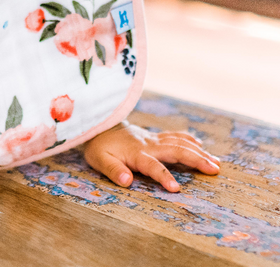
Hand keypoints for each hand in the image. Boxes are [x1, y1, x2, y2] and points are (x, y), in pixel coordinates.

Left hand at [83, 121, 219, 191]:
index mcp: (136, 153)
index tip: (176, 189)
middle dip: (195, 160)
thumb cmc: (99, 146)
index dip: (164, 176)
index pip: (153, 166)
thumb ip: (113, 170)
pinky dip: (188, 139)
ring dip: (198, 151)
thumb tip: (126, 181)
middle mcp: (148, 144)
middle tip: (214, 170)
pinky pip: (174, 136)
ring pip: (179, 143)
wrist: (98, 125)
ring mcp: (152, 139)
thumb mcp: (99, 160)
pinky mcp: (154, 136)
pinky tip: (200, 145)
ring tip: (216, 163)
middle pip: (175, 150)